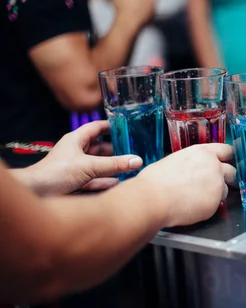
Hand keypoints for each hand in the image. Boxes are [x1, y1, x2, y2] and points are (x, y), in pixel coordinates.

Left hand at [16, 121, 142, 195]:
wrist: (35, 193)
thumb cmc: (54, 173)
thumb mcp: (89, 166)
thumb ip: (114, 164)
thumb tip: (136, 160)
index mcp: (76, 140)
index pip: (97, 127)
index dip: (111, 126)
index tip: (127, 127)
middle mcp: (76, 151)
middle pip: (100, 147)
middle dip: (116, 150)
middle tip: (133, 151)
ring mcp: (75, 167)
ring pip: (98, 164)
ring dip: (112, 167)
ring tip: (129, 168)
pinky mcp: (74, 181)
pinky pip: (93, 179)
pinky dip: (105, 181)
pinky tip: (117, 183)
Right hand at [137, 144, 235, 226]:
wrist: (154, 198)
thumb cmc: (156, 181)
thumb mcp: (175, 160)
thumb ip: (191, 163)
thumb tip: (191, 169)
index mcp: (202, 152)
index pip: (226, 150)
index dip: (226, 158)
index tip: (225, 163)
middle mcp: (214, 165)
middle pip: (231, 170)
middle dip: (225, 178)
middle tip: (214, 184)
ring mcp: (217, 183)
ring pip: (225, 189)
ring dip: (216, 194)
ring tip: (197, 198)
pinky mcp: (216, 201)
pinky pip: (217, 204)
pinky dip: (209, 206)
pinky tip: (194, 207)